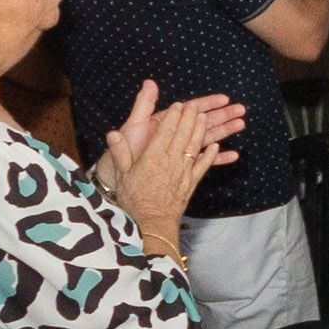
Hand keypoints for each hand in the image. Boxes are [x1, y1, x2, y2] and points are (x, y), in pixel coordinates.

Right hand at [100, 81, 246, 231]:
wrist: (151, 223)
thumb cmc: (134, 200)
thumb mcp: (121, 175)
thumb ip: (119, 152)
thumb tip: (113, 133)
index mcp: (153, 157)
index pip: (165, 131)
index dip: (173, 117)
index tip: (178, 105)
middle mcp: (171, 161)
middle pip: (183, 135)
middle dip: (189, 118)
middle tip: (194, 106)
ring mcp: (183, 172)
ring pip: (194, 146)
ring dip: (201, 131)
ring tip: (205, 118)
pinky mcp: (191, 183)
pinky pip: (203, 166)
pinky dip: (210, 156)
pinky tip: (216, 147)